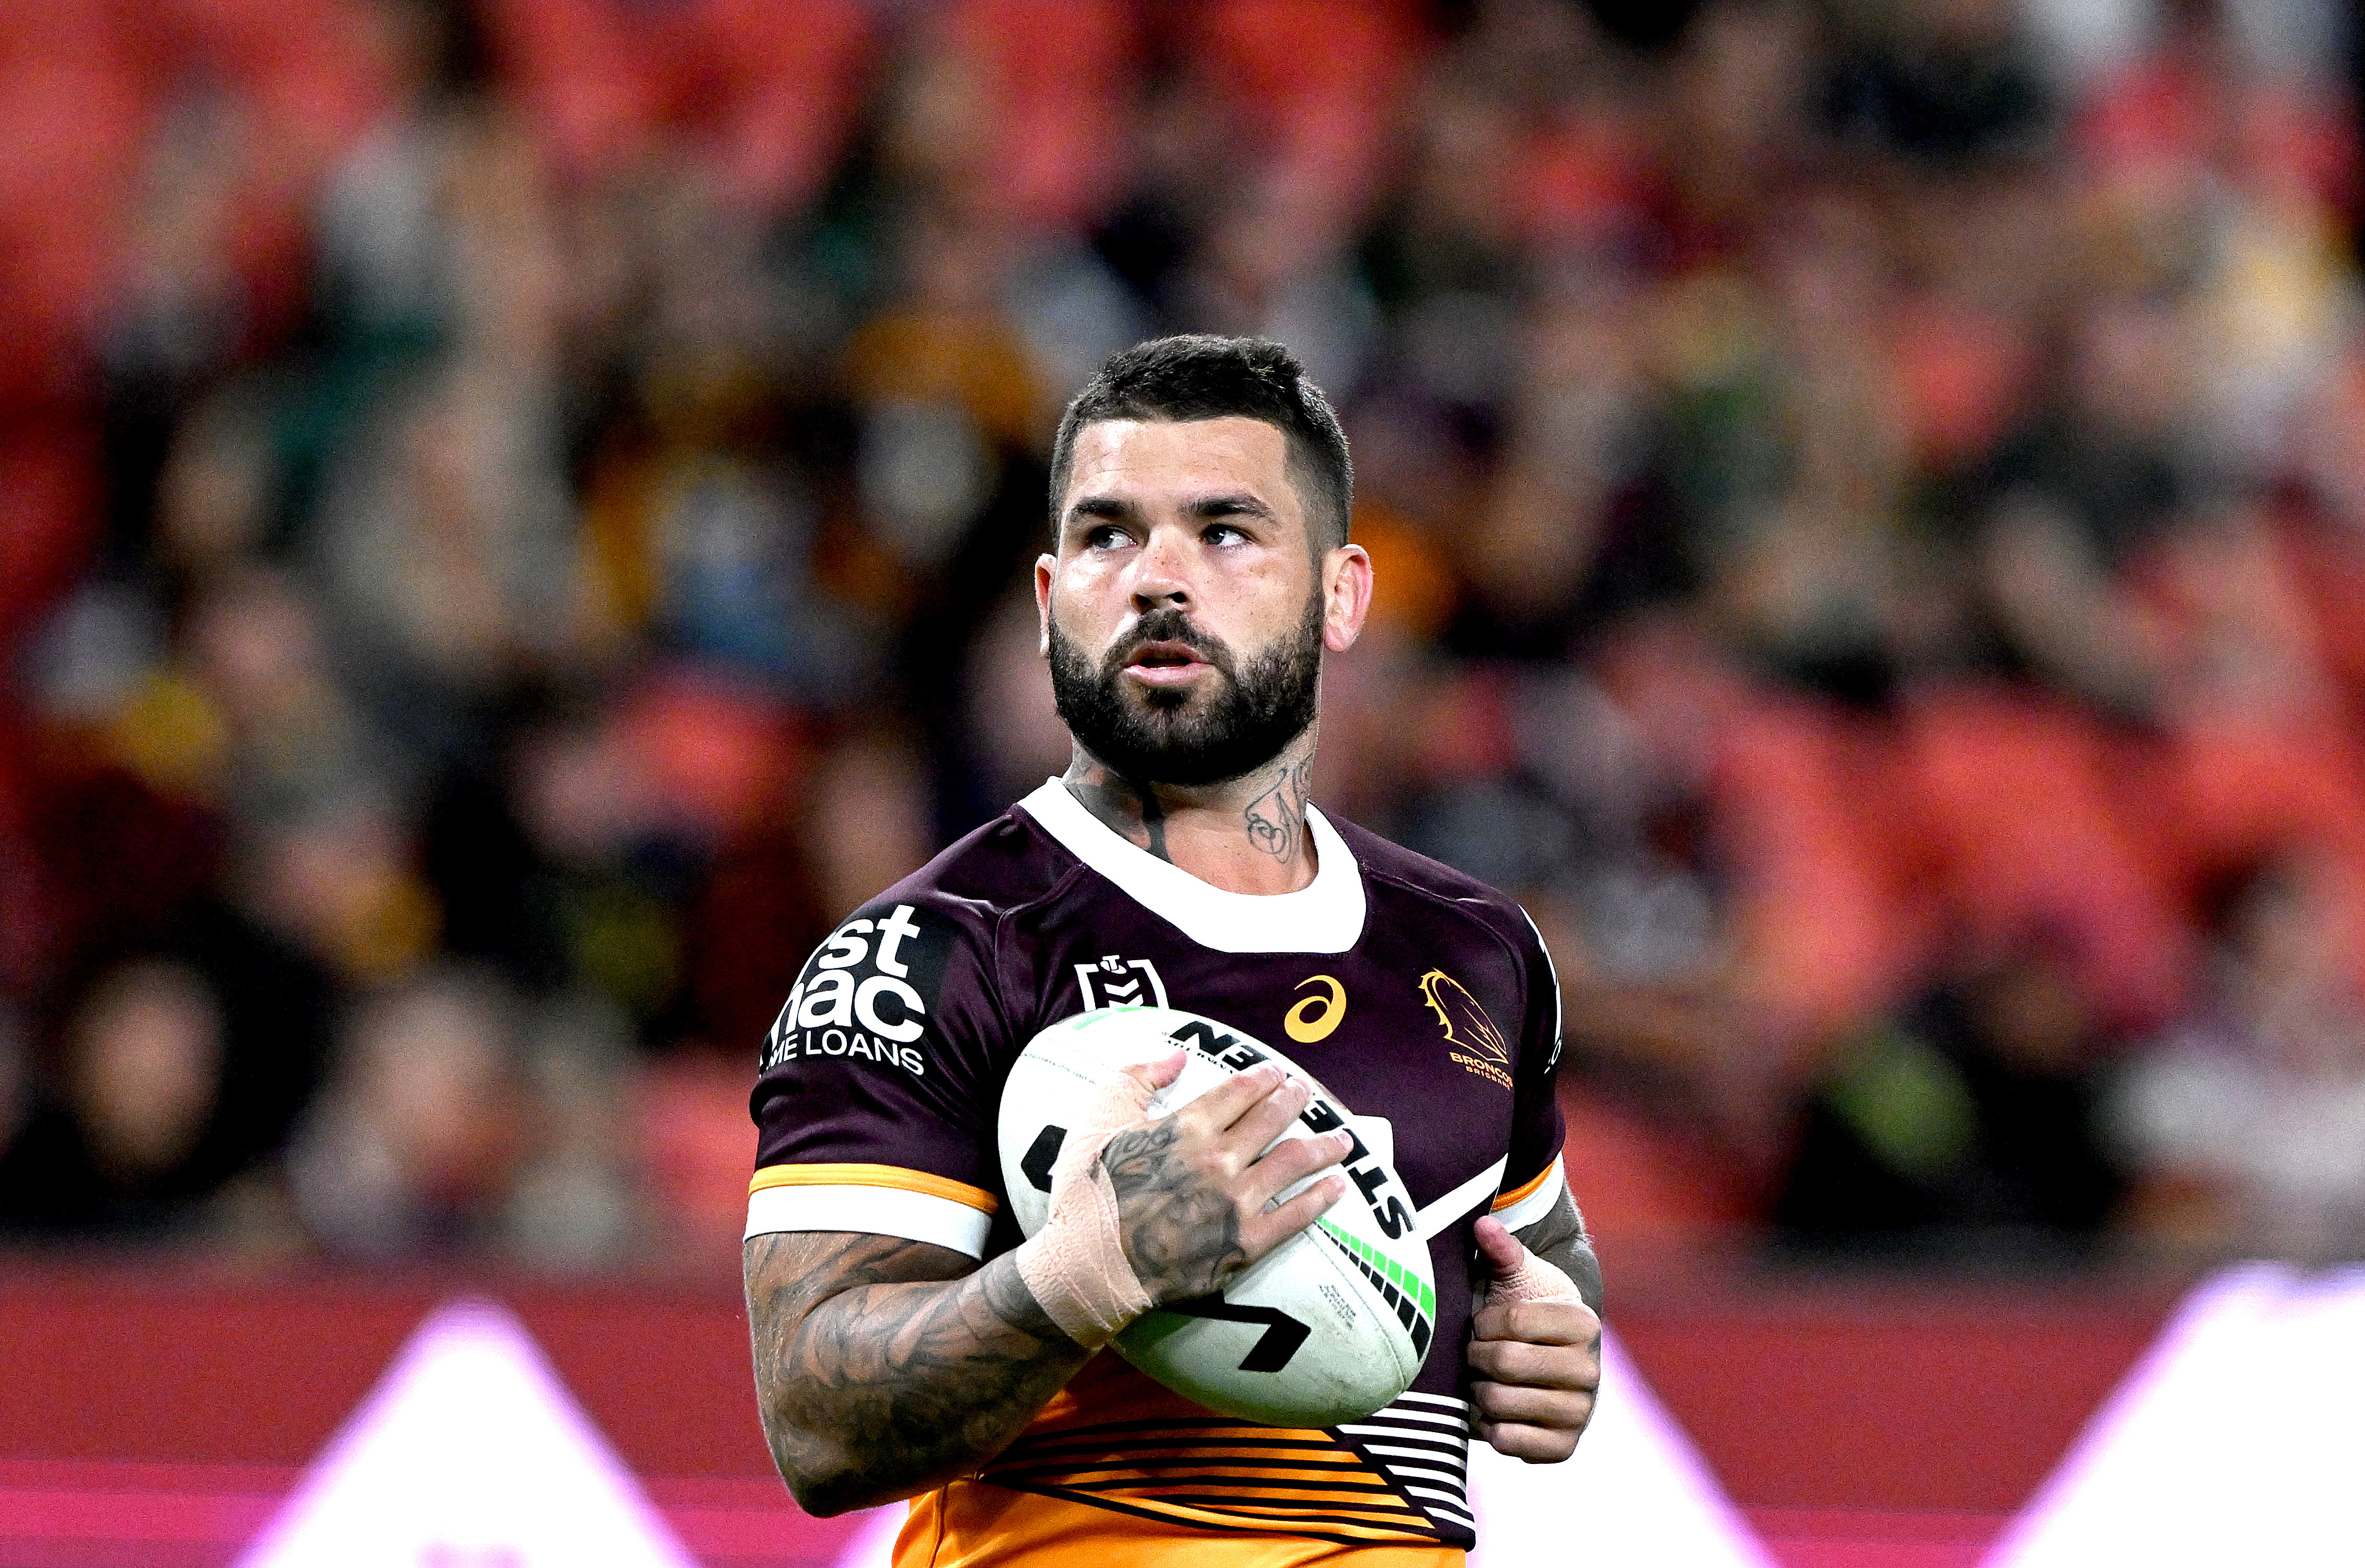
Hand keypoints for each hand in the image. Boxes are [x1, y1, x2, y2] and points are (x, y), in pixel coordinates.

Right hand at [1100, 1054, 1352, 1305]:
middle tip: (1309, 1093)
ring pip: (1294, 1161)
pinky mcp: (1244, 1243)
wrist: (1089, 1265)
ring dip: (1323, 1145)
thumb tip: (1178, 1057)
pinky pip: (1294, 1216)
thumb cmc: (1087, 1193)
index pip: (1239, 1091)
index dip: (1263, 1078)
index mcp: (1187, 1127)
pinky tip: (1337, 1186)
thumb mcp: (1097, 1120)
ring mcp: (1236, 1201)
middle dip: (1296, 1100)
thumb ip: (1136, 1079)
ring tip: (1342, 1138)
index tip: (1277, 1073)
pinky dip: (1320, 1198)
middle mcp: (1219, 1159)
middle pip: (1273, 1118)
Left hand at [1467, 1216, 1601, 1462]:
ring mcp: (1579, 1412)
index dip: (1483, 1321)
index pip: (1512, 1320)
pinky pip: (1507, 1441)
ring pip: (1499, 1403)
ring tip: (1483, 1378)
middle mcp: (1590, 1369)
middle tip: (1476, 1352)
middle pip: (1504, 1363)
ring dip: (1477, 1390)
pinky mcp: (1562, 1448)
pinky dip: (1487, 1426)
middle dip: (1475, 1356)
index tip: (1483, 1321)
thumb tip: (1483, 1224)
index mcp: (1583, 1321)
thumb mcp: (1515, 1278)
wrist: (1539, 1362)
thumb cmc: (1523, 1312)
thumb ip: (1503, 1251)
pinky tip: (1493, 1409)